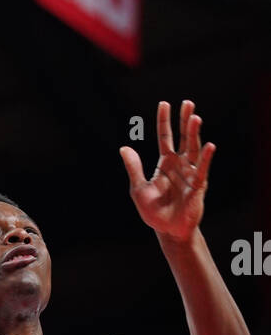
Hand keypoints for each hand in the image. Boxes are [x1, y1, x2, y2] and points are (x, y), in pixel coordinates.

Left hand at [120, 101, 214, 241]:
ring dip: (194, 134)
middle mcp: (180, 165)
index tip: (164, 104)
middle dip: (184, 121)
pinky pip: (202, 170)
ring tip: (194, 117)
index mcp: (165, 164)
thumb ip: (134, 168)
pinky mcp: (198, 186)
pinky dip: (206, 158)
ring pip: (194, 149)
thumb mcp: (139, 189)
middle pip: (184, 138)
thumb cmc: (154, 211)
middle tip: (187, 103)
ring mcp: (190, 174)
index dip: (164, 121)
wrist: (168, 231)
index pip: (165, 137)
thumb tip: (124, 148)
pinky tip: (209, 145)